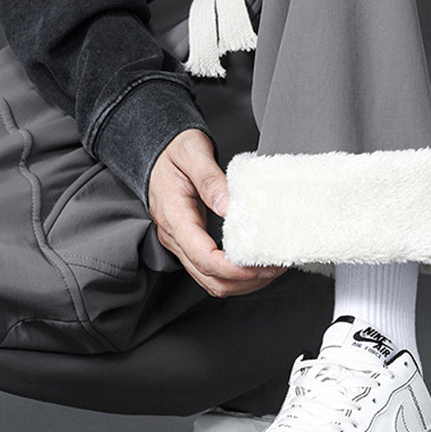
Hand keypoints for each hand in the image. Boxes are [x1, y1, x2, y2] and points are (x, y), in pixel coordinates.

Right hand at [147, 128, 285, 296]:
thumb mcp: (192, 152)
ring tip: (269, 268)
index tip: (262, 265)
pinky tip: (252, 264)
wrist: (155, 150)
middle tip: (275, 267)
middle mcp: (174, 235)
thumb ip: (210, 178)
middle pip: (209, 277)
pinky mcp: (187, 242)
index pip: (203, 257)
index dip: (234, 269)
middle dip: (244, 280)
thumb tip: (228, 205)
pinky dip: (232, 275)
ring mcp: (179, 241)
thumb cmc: (173, 149)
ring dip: (240, 282)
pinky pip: (208, 270)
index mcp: (174, 215)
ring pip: (209, 280)